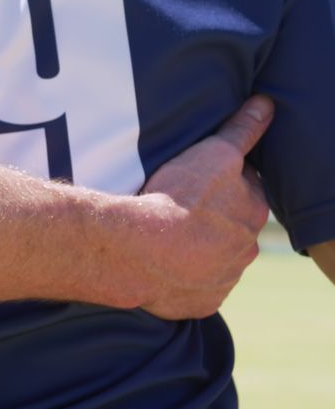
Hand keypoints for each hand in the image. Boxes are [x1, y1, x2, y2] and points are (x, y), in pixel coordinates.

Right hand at [110, 95, 272, 319]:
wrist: (140, 251)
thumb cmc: (178, 198)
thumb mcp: (213, 153)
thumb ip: (242, 130)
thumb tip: (268, 104)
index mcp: (252, 214)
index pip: (247, 191)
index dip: (225, 182)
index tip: (202, 178)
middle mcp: (244, 251)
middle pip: (232, 229)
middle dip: (214, 220)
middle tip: (180, 207)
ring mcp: (221, 280)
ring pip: (213, 261)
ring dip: (197, 250)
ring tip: (165, 236)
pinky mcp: (197, 304)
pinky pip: (192, 290)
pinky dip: (180, 279)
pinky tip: (160, 265)